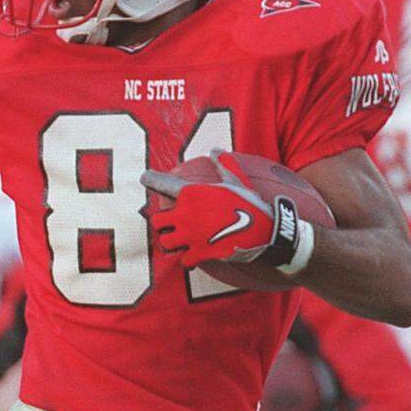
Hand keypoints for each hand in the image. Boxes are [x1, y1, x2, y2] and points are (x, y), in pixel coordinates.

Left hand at [142, 151, 304, 269]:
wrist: (265, 232)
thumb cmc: (251, 204)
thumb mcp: (238, 180)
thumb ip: (223, 164)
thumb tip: (215, 150)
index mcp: (191, 193)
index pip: (160, 184)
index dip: (150, 180)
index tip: (145, 178)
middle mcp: (186, 214)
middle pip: (157, 220)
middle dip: (163, 223)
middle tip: (172, 224)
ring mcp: (191, 235)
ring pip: (166, 242)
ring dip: (172, 242)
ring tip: (181, 242)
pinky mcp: (200, 253)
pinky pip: (183, 260)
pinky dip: (188, 259)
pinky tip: (194, 256)